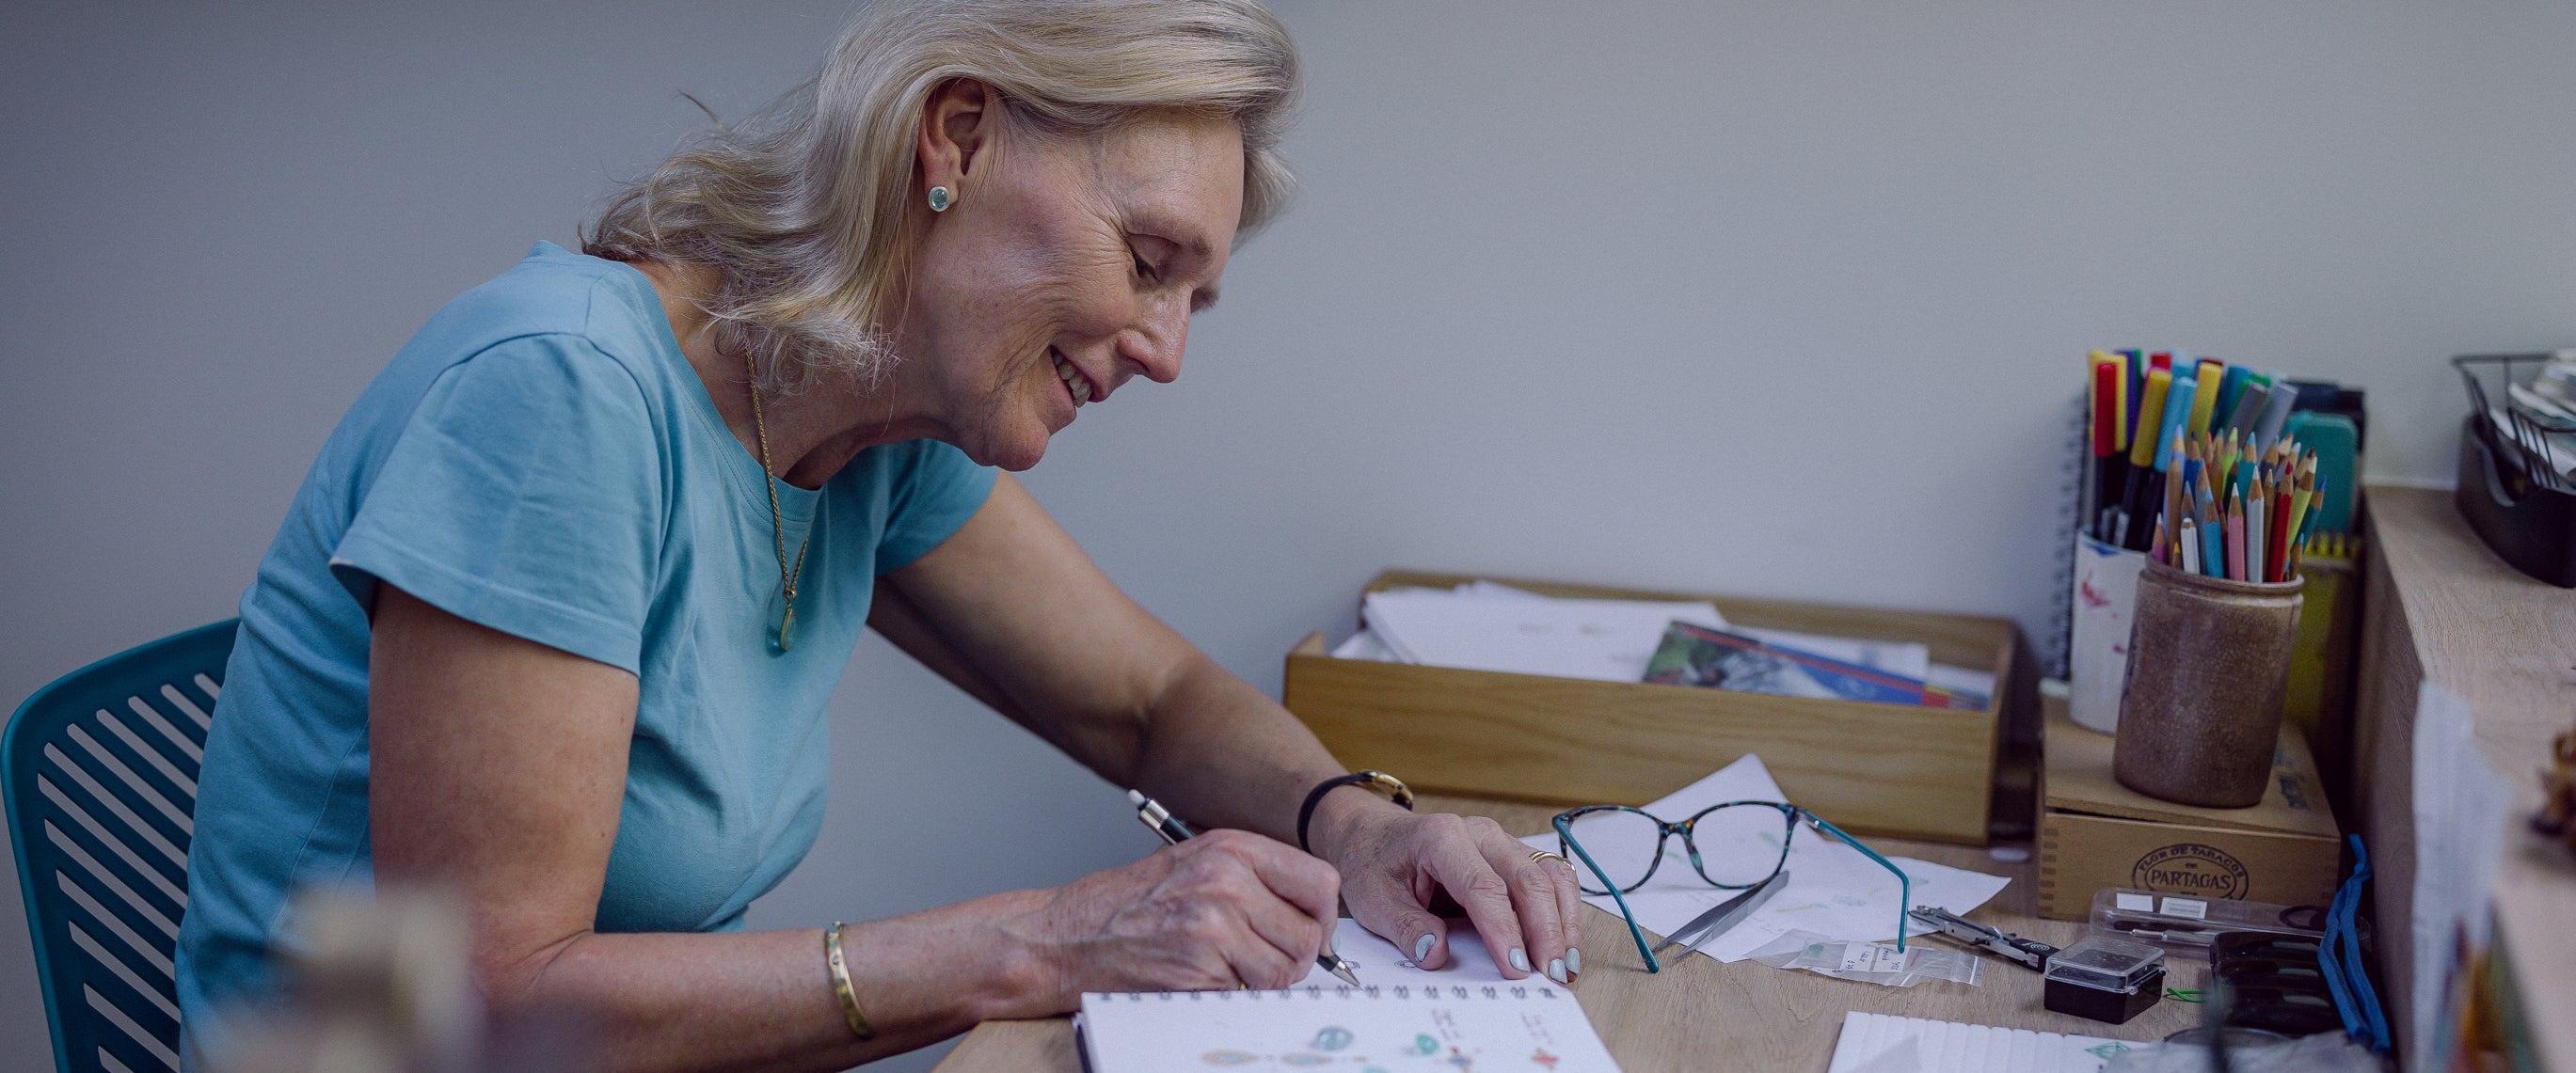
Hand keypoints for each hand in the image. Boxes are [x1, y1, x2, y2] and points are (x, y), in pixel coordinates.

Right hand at [1000, 829, 1340, 1012]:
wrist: (1065, 936)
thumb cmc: (1127, 904)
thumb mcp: (1195, 864)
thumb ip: (1254, 878)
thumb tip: (1315, 910)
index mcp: (1232, 848)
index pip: (1322, 882)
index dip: (1322, 915)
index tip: (1308, 928)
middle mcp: (1227, 881)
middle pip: (1310, 935)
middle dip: (1293, 957)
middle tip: (1259, 959)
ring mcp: (1214, 926)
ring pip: (1285, 972)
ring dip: (1262, 981)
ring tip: (1223, 967)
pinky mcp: (1200, 969)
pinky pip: (1248, 995)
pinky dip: (1231, 996)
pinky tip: (1198, 978)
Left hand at [1312, 799, 1584, 983]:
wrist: (1373, 834)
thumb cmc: (1374, 863)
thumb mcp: (1373, 900)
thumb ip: (1405, 927)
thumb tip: (1436, 954)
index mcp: (1442, 838)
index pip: (1483, 887)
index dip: (1504, 930)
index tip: (1515, 969)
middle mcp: (1480, 834)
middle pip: (1527, 880)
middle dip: (1545, 931)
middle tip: (1551, 976)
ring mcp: (1502, 842)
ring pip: (1549, 876)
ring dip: (1563, 922)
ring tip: (1565, 966)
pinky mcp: (1513, 856)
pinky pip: (1551, 878)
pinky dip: (1564, 911)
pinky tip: (1564, 945)